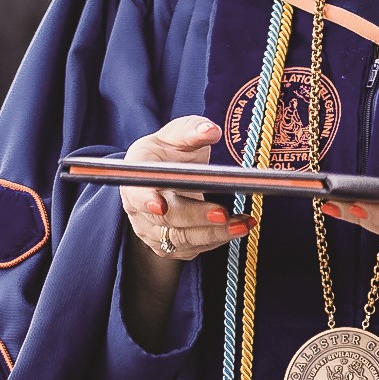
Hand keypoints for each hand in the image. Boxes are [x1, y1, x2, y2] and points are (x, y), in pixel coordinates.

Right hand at [119, 116, 251, 262]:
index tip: (160, 204)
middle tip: (223, 213)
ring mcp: (153, 232)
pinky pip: (193, 248)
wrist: (163, 175)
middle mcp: (139, 211)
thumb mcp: (177, 135)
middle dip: (196, 217)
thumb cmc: (167, 152)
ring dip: (214, 233)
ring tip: (243, 223)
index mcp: (136, 178)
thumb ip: (192, 130)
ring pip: (182, 240)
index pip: (136, 193)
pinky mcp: (169, 247)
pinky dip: (217, 239)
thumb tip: (210, 131)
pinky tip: (239, 227)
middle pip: (166, 220)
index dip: (146, 200)